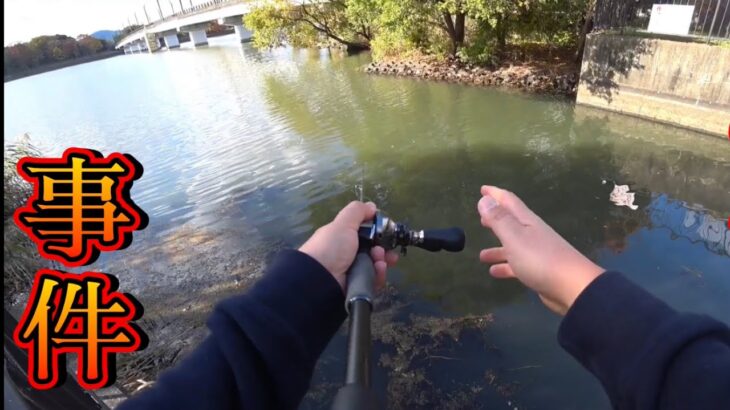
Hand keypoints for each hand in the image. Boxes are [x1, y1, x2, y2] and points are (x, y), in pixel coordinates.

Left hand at [299, 201, 398, 291]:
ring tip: (379, 260)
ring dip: (381, 261)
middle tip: (385, 251)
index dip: (377, 233)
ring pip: (375, 266)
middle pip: (373, 251)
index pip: (364, 234)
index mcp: (342, 238)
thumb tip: (372, 206)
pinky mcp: (357, 286)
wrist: (320, 278)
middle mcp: (347, 255)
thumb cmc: (331, 247)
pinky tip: (378, 269)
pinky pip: (373, 280)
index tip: (386, 231)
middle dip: (383, 249)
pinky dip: (378, 275)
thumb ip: (357, 212)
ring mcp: (353, 272)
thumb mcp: (343, 224)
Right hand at [477, 186, 604, 314]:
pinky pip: (516, 265)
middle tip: (480, 219)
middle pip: (511, 222)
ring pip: (512, 246)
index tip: (482, 189)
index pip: (509, 201)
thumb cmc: (540, 258)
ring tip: (481, 255)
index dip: (495, 194)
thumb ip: (499, 219)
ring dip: (497, 248)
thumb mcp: (514, 236)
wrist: (573, 287)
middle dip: (496, 219)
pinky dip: (505, 266)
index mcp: (527, 221)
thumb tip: (484, 200)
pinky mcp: (538, 271)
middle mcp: (532, 234)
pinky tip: (494, 272)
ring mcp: (536, 252)